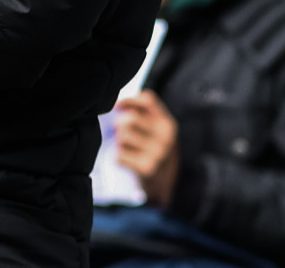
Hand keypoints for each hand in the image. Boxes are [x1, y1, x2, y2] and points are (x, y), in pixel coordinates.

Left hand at [113, 91, 181, 206]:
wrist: (164, 185)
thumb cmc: (155, 150)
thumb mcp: (158, 130)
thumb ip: (143, 114)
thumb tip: (116, 105)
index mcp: (168, 124)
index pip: (148, 99)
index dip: (129, 100)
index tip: (118, 107)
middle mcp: (166, 137)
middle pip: (131, 118)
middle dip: (120, 124)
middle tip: (120, 132)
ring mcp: (158, 153)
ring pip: (123, 136)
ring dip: (119, 142)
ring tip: (127, 148)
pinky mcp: (146, 168)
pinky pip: (119, 155)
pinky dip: (119, 158)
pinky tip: (128, 161)